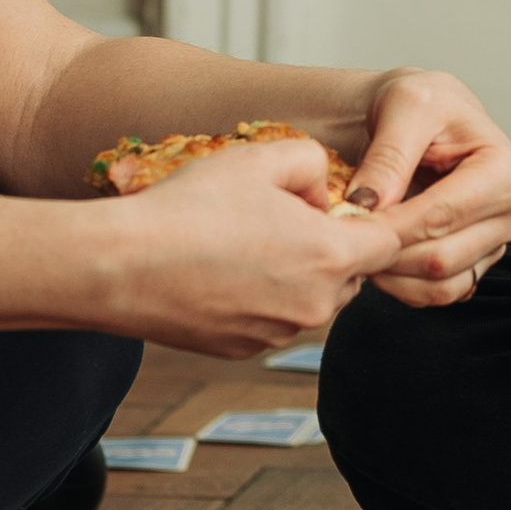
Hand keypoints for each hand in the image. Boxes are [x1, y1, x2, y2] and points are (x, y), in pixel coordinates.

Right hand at [95, 135, 436, 358]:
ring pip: (313, 297)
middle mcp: (315, 305)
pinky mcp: (245, 350)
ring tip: (244, 239)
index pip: (390, 242)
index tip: (361, 205)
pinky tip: (220, 268)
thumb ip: (315, 163)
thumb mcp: (261, 159)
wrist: (119, 265)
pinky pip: (275, 319)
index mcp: (330, 255)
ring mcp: (279, 334)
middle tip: (283, 215)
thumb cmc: (188, 207)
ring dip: (298, 272)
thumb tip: (326, 193)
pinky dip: (263, 297)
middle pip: (352, 272)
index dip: (377, 219)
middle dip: (332, 244)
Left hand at [343, 68, 510, 309]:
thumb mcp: (404, 105)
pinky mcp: (476, 262)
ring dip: (391, 274)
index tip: (348, 222)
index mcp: (505, 170)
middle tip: (342, 237)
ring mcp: (495, 242)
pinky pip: (440, 294)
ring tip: (357, 245)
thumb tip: (369, 204)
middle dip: (386, 252)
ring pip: (440, 284)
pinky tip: (377, 258)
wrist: (422, 118)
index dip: (391, 225)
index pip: (444, 214)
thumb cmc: (421, 105)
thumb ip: (389, 155)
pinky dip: (402, 286)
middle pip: (442, 257)